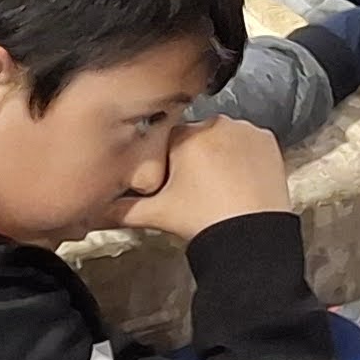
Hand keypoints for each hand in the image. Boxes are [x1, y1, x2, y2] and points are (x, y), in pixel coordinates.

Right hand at [124, 116, 290, 241]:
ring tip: (217, 186)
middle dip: (191, 157)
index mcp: (186, 136)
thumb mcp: (155, 215)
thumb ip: (118, 209)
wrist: (251, 235)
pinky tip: (237, 180)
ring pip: (222, 137)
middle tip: (193, 188)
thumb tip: (90, 211)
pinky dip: (243, 156)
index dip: (164, 159)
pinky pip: (248, 142)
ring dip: (218, 154)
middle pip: (195, 136)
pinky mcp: (269, 140)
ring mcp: (246, 130)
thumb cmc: (202, 221)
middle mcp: (216, 124)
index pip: (165, 138)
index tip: (169, 179)